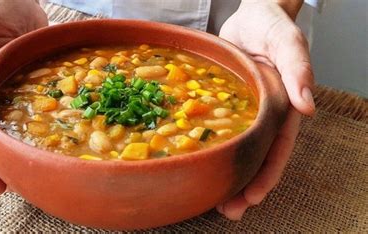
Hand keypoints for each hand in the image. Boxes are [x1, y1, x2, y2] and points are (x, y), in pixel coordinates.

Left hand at [216, 0, 314, 219]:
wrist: (248, 15)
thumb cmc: (271, 24)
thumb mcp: (287, 41)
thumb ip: (299, 68)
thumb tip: (308, 106)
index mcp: (282, 107)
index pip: (278, 148)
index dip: (267, 174)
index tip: (253, 196)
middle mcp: (263, 115)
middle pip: (256, 157)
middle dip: (245, 186)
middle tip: (229, 211)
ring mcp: (242, 112)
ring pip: (236, 150)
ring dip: (226, 175)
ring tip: (211, 201)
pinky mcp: (222, 105)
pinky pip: (216, 130)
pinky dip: (210, 149)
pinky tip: (197, 165)